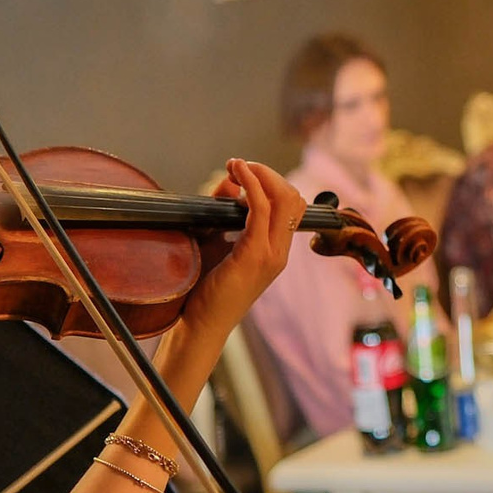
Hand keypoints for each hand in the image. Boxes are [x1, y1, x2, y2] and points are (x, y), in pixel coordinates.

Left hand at [177, 159, 304, 337]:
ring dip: (259, 174)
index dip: (272, 180)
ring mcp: (270, 255)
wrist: (200, 326)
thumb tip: (227, 183)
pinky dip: (250, 184)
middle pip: (292, 196)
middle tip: (240, 166)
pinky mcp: (253, 256)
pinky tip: (237, 174)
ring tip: (236, 166)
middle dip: (267, 172)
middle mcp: (279, 252)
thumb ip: (224, 214)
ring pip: (283, 198)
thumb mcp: (216, 242)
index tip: (243, 172)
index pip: (292, 205)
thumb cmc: (205, 289)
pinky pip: (260, 209)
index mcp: (275, 251)